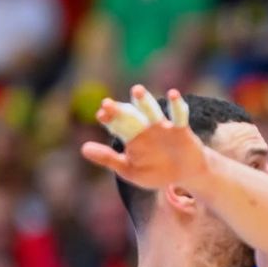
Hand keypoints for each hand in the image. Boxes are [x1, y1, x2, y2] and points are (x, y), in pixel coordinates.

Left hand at [81, 85, 206, 190]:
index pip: (116, 125)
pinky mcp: (180, 130)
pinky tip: (173, 94)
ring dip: (144, 101)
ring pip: (151, 111)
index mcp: (130, 137)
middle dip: (119, 110)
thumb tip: (83, 148)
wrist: (184, 175)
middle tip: (107, 104)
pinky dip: (176, 105)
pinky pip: (178, 116)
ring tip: (136, 90)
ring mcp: (162, 127)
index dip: (109, 119)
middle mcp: (144, 128)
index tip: (101, 114)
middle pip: (130, 116)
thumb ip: (108, 159)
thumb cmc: (155, 171)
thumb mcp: (129, 169)